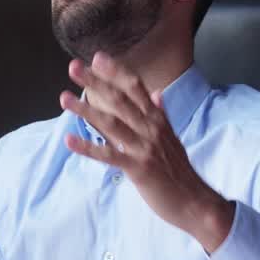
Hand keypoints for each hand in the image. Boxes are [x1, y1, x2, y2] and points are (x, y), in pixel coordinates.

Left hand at [59, 53, 234, 252]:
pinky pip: (110, 155)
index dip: (116, 72)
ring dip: (86, 110)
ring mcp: (145, 148)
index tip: (98, 58)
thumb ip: (161, 114)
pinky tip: (70, 140)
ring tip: (64, 98)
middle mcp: (151, 129)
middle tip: (73, 67)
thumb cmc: (180, 172)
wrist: (195, 202)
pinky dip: (89, 147)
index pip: (136, 88)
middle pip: (120, 100)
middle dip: (96, 82)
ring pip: (111, 123)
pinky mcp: (139, 169)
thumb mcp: (172, 138)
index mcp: (157, 120)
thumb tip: (156, 93)